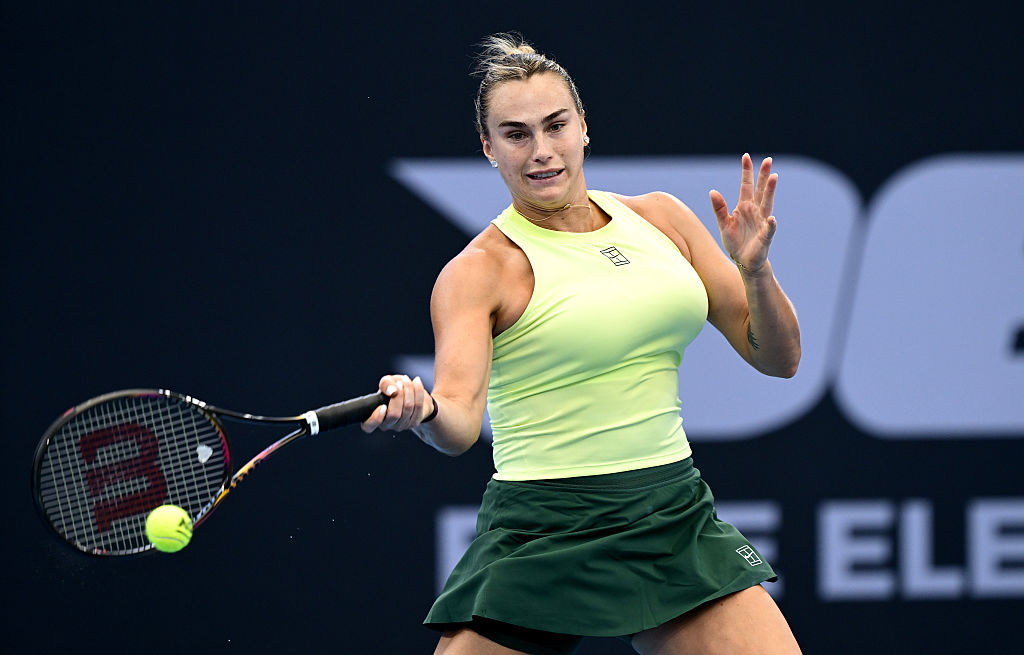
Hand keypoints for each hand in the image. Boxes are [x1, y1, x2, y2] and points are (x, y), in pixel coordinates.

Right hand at [360, 374, 433, 432]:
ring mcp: (400, 426)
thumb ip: (385, 384)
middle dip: (399, 395)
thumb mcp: (386, 383)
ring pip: (408, 408)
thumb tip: (392, 391)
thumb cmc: (393, 389)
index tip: (382, 406)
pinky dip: (418, 391)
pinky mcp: (414, 423)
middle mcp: (386, 425)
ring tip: (406, 379)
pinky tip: (416, 381)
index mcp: (373, 418)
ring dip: (409, 390)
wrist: (411, 394)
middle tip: (400, 382)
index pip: (369, 426)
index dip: (376, 418)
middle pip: (394, 414)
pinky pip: (418, 406)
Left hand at [709, 153, 777, 272]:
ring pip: (767, 204)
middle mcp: (755, 211)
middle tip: (768, 160)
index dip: (746, 172)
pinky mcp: (765, 237)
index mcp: (744, 206)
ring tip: (774, 177)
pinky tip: (772, 219)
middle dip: (764, 175)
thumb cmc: (735, 241)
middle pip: (760, 190)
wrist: (745, 261)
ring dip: (770, 191)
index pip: (746, 185)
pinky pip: (769, 229)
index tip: (746, 157)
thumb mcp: (723, 224)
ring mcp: (762, 222)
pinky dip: (771, 224)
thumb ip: (719, 208)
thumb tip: (712, 191)